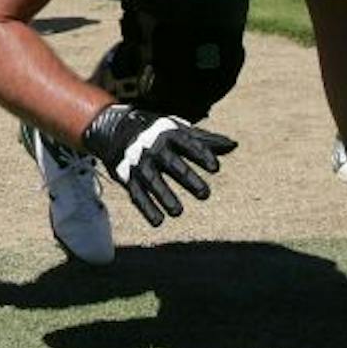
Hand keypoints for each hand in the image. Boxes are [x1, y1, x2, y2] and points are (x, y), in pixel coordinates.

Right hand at [80, 104, 235, 226]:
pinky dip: (146, 207)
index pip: (188, 143)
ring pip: (152, 181)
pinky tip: (158, 221)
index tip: (215, 167)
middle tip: (205, 194)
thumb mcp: (176, 129)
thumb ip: (204, 139)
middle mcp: (152, 146)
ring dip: (164, 196)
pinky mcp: (126, 176)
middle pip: (172, 164)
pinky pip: (136, 193)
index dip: (201, 154)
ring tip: (178, 212)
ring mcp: (138, 162)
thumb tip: (233, 145)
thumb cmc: (154, 130)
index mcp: (168, 133)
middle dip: (188, 178)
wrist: (112, 126)